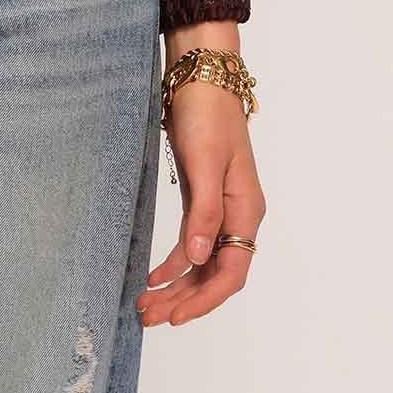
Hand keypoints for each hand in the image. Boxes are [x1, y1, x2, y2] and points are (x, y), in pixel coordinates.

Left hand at [137, 72, 264, 328]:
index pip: (230, 272)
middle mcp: (237, 215)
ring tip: (146, 305)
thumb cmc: (206, 114)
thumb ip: (202, 211)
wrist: (200, 76)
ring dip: (177, 286)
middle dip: (184, 299)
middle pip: (214, 273)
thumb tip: (196, 258)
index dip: (204, 299)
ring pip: (201, 262)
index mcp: (246, 211)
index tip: (175, 317)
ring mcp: (220, 207)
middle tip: (149, 316)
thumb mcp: (205, 162)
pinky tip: (153, 275)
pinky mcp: (202, 197)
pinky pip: (191, 241)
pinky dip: (173, 262)